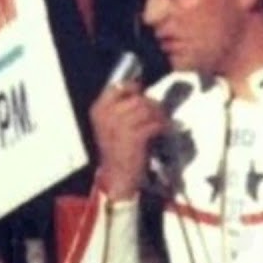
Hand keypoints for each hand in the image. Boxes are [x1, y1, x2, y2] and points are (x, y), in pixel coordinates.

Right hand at [90, 81, 167, 199]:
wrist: (117, 176)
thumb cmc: (117, 150)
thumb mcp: (111, 126)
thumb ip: (121, 108)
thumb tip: (141, 93)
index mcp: (98, 110)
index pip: (116, 87)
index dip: (132, 87)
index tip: (141, 91)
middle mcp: (107, 115)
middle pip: (137, 98)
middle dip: (152, 104)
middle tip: (159, 112)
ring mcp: (119, 126)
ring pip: (147, 109)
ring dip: (159, 114)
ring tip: (162, 120)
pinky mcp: (134, 137)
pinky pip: (153, 123)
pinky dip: (162, 125)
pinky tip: (164, 129)